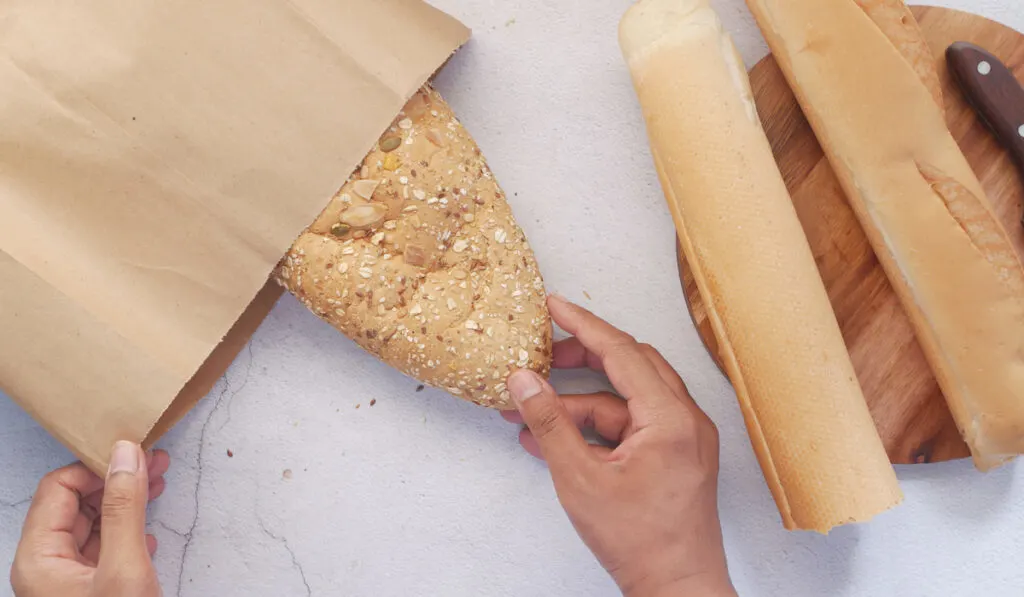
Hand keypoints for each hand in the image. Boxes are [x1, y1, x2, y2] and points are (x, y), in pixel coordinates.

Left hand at [11, 441, 168, 596]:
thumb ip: (123, 510)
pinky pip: (104, 549)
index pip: (59, 487)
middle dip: (117, 480)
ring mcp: (67, 580)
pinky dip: (128, 532)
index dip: (97, 468)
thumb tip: (125, 456)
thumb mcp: (124, 568)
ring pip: (93, 525)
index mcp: (39, 558)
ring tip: (157, 485)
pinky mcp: (91, 591)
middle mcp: (47, 567)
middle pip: (76, 504)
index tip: (134, 457)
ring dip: (126, 502)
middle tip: (153, 463)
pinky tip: (148, 531)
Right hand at [503, 295, 735, 596]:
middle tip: (541, 356)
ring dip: (579, 403)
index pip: (621, 351)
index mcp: (670, 418)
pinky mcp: (674, 456)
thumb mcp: (580, 479)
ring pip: (625, 400)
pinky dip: (595, 428)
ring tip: (531, 414)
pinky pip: (631, 426)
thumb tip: (523, 380)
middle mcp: (684, 420)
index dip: (582, 325)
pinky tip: (554, 440)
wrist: (676, 588)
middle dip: (580, 360)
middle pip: (629, 366)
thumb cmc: (641, 543)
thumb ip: (550, 423)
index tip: (554, 305)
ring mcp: (682, 438)